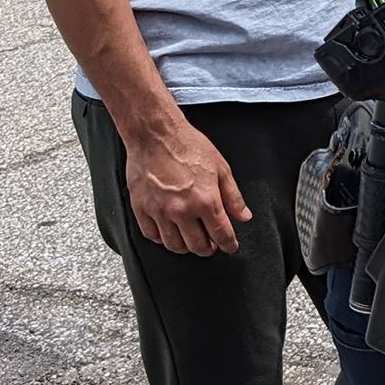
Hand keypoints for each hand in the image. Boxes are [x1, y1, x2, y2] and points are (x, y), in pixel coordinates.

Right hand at [124, 114, 249, 255]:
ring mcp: (159, 211)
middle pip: (197, 246)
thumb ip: (233, 197)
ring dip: (185, 247)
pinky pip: (151, 235)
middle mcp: (182, 210)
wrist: (156, 135)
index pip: (221, 234)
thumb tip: (243, 216)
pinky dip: (161, 239)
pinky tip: (169, 233)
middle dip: (208, 249)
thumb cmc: (188, 146)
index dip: (228, 244)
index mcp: (206, 201)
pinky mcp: (141, 208)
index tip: (230, 246)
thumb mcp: (221, 168)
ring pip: (173, 245)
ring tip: (191, 240)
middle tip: (211, 245)